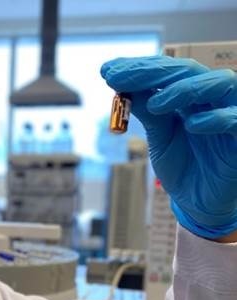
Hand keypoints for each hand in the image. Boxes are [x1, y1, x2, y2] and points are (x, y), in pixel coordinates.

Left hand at [101, 56, 236, 238]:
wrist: (198, 201)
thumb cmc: (182, 165)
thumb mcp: (159, 138)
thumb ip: (147, 113)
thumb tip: (122, 86)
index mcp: (190, 95)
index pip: (168, 71)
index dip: (139, 68)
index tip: (107, 70)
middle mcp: (212, 98)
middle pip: (188, 71)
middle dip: (151, 73)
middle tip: (119, 78)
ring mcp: (231, 113)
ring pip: (220, 84)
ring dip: (184, 89)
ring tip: (153, 104)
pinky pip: (236, 120)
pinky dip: (216, 119)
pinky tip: (191, 125)